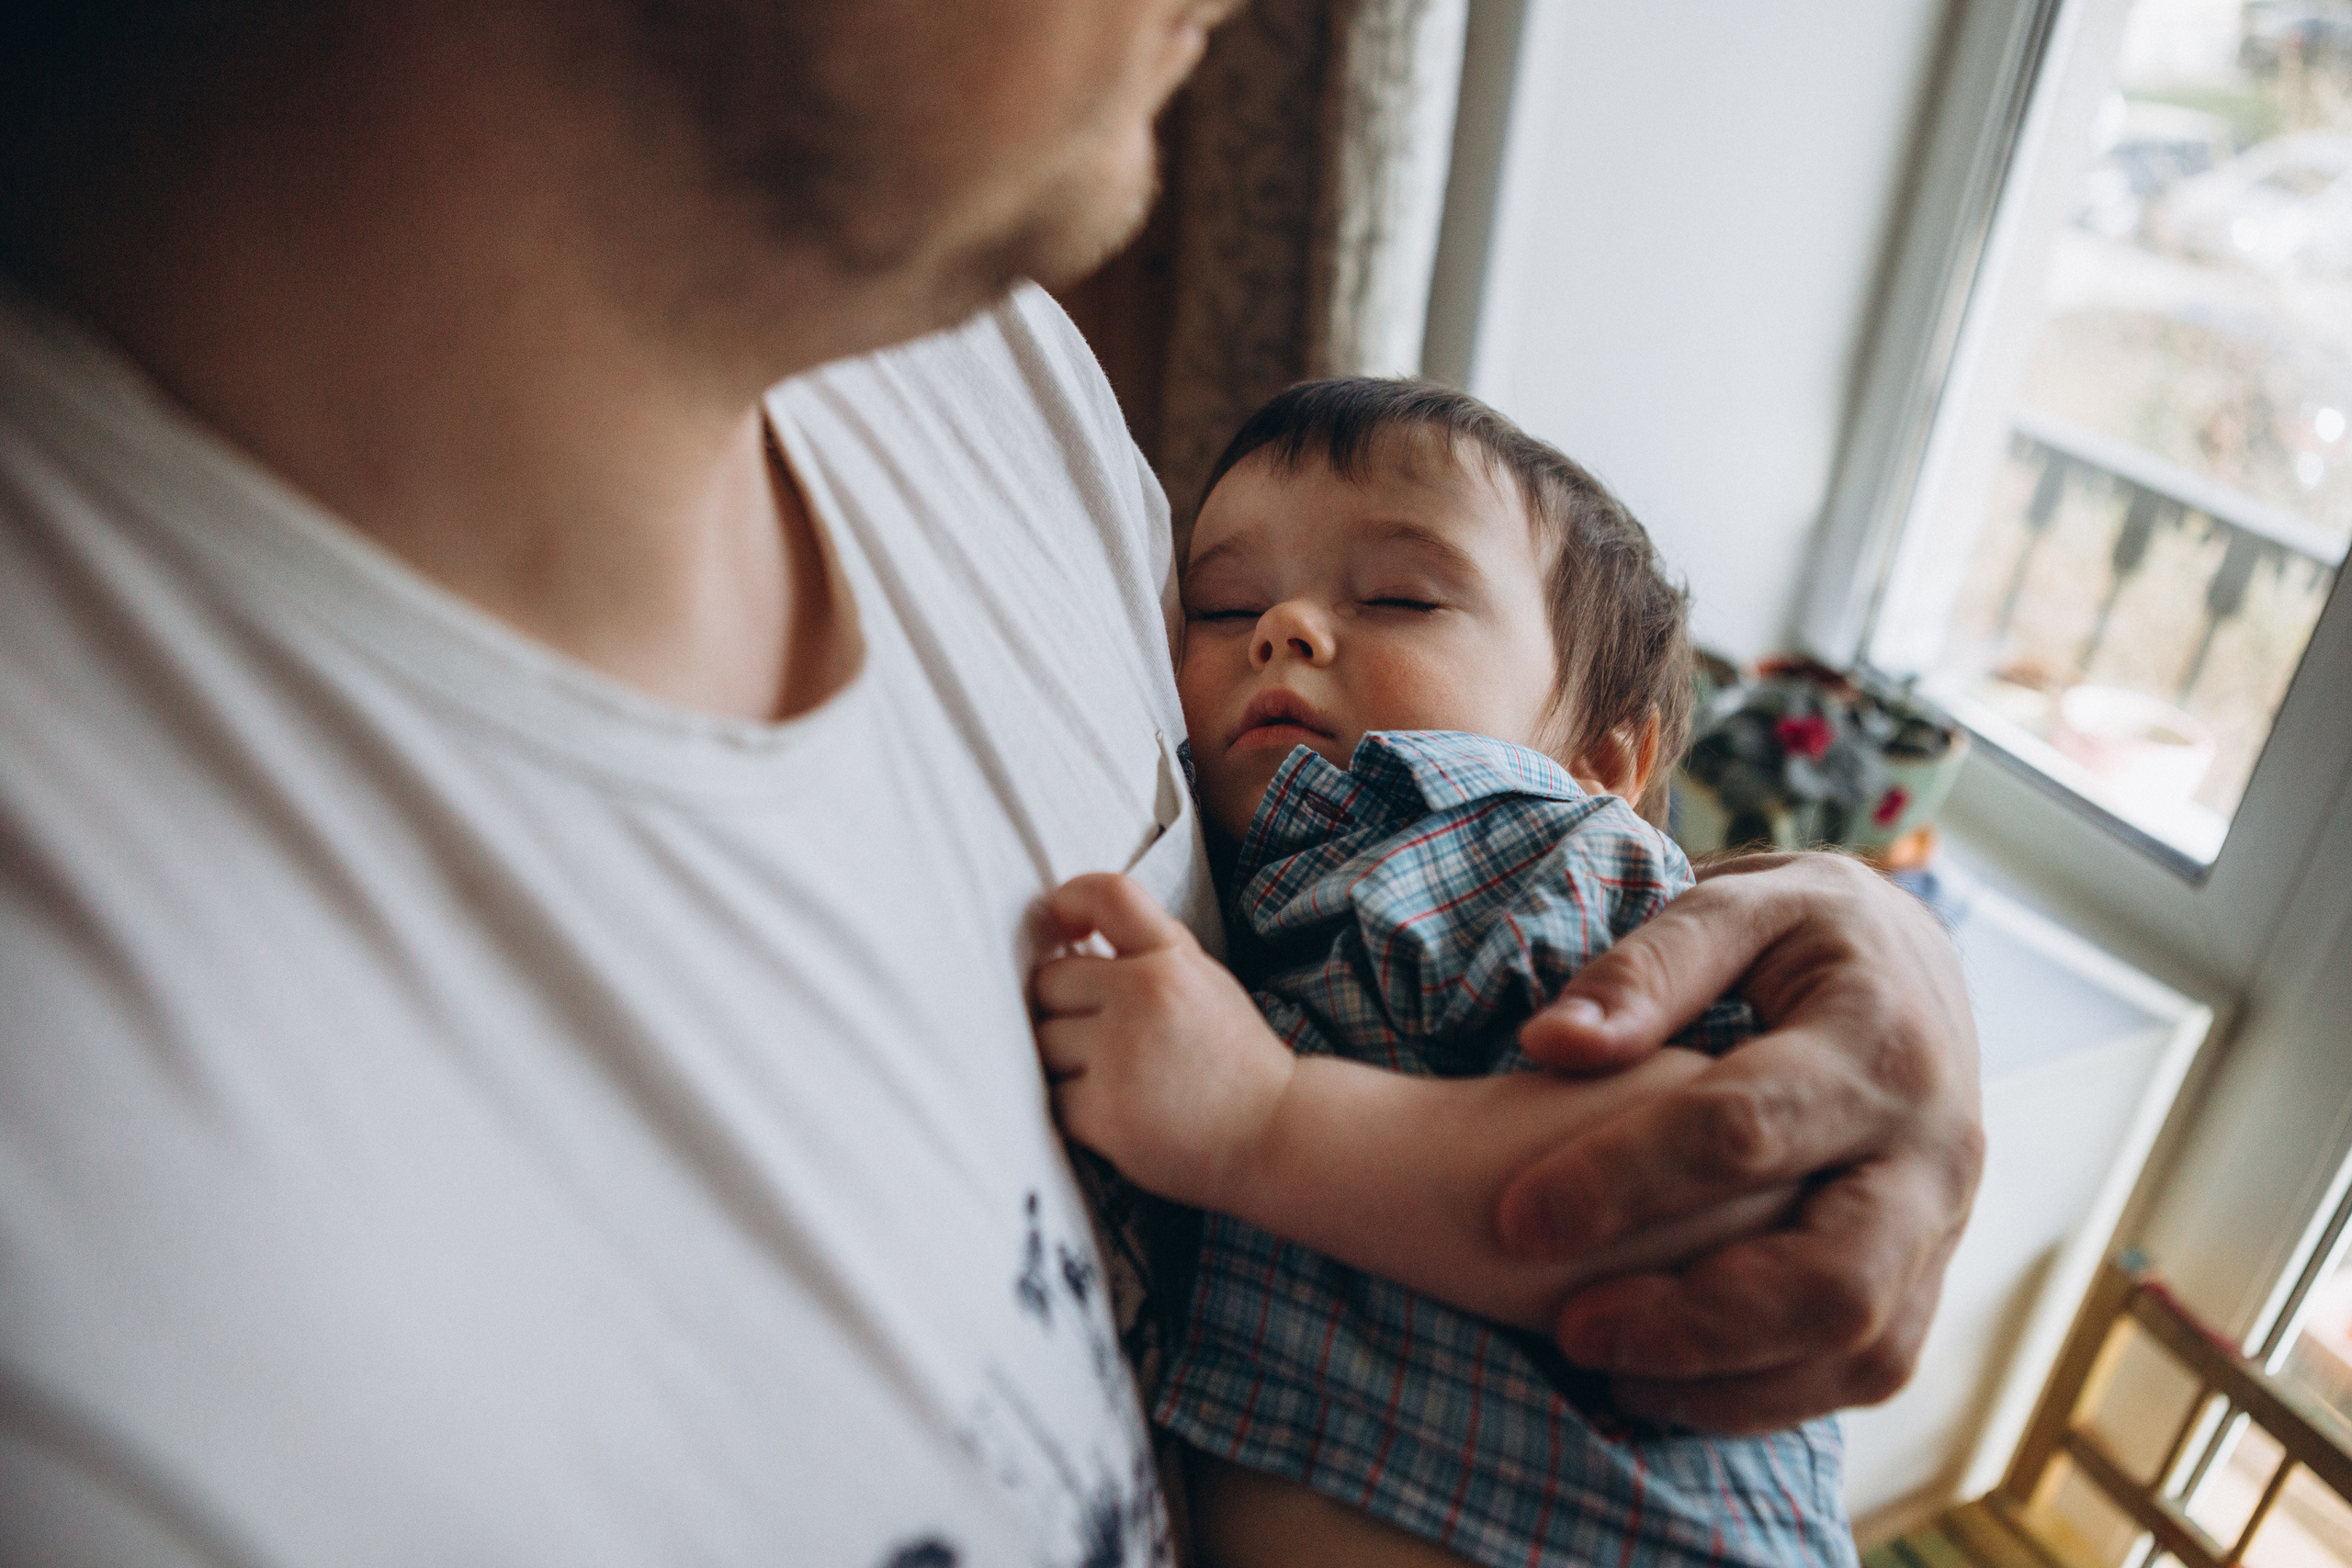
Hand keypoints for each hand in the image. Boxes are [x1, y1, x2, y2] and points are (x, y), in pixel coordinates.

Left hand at [1032, 873, 1295, 1209]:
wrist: (1273, 1134)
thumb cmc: (1231, 1059)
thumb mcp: (1206, 980)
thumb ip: (1148, 950)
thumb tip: (1073, 930)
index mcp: (1174, 959)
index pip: (1110, 895)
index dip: (1072, 898)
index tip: (1064, 921)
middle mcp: (1146, 994)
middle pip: (1050, 981)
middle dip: (1068, 1009)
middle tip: (1109, 1039)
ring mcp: (1121, 1053)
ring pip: (1043, 1041)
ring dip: (1067, 1063)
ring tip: (1120, 1079)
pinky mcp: (1103, 1110)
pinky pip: (1052, 1097)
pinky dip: (1076, 1111)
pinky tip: (1120, 1113)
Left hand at [1497, 852, 1982, 1432]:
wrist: (1910, 966)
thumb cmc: (1797, 932)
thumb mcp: (1734, 907)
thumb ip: (1645, 968)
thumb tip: (1552, 1044)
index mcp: (1880, 1042)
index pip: (1745, 1128)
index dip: (1624, 1180)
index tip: (1514, 1218)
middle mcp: (1935, 1148)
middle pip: (1833, 1277)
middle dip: (1694, 1322)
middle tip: (1571, 1330)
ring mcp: (1944, 1224)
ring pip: (1861, 1347)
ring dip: (1728, 1382)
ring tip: (1605, 1371)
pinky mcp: (1929, 1273)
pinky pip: (1870, 1368)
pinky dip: (1767, 1397)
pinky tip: (1661, 1385)